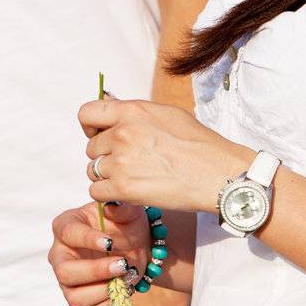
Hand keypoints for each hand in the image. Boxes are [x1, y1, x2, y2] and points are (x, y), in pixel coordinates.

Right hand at [48, 200, 150, 305]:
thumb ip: (122, 208)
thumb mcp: (128, 211)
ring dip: (104, 291)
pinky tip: (123, 289)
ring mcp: (67, 280)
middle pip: (65, 272)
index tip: (110, 242)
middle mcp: (60, 255)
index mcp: (66, 226)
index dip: (88, 239)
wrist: (137, 246)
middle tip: (123, 264)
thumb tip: (112, 206)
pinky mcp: (79, 298)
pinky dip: (108, 305)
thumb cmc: (125, 224)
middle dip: (96, 271)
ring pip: (74, 297)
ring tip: (126, 278)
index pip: (68, 234)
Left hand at [79, 95, 249, 216]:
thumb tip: (112, 112)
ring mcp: (121, 162)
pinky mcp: (123, 188)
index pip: (87, 113)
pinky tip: (127, 192)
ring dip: (107, 176)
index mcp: (132, 111)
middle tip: (129, 162)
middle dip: (105, 155)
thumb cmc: (199, 144)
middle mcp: (122, 134)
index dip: (90, 127)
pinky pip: (96, 192)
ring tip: (132, 177)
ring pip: (93, 170)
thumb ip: (135, 113)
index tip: (99, 135)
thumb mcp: (166, 114)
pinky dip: (108, 194)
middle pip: (91, 147)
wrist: (217, 174)